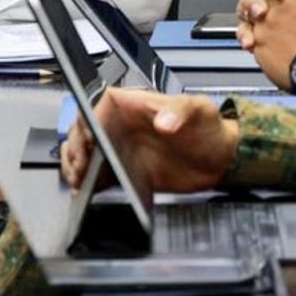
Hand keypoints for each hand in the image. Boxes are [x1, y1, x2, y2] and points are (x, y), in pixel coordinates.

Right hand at [60, 87, 237, 193]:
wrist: (221, 159)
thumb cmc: (208, 127)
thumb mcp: (199, 110)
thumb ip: (180, 111)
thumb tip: (163, 122)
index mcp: (129, 105)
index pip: (96, 107)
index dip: (86, 122)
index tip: (88, 138)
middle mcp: (118, 126)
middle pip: (81, 132)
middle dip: (75, 148)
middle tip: (81, 165)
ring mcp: (118, 149)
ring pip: (83, 153)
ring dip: (75, 165)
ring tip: (78, 179)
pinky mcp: (123, 171)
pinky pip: (97, 175)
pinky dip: (88, 183)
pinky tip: (85, 190)